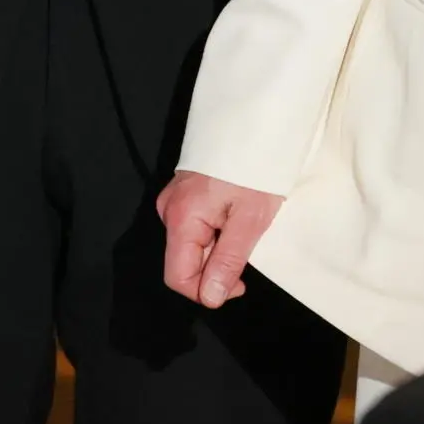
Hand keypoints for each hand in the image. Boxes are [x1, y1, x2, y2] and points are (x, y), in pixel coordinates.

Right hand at [157, 171, 284, 309]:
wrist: (254, 125)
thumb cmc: (254, 170)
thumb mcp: (250, 221)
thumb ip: (227, 261)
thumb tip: (211, 298)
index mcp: (181, 218)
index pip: (177, 276)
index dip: (207, 290)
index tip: (239, 283)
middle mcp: (168, 210)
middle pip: (184, 261)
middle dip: (215, 267)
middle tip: (248, 248)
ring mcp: (173, 201)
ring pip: (190, 246)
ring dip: (217, 249)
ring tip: (243, 226)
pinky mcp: (183, 195)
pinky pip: (193, 228)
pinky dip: (214, 233)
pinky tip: (234, 217)